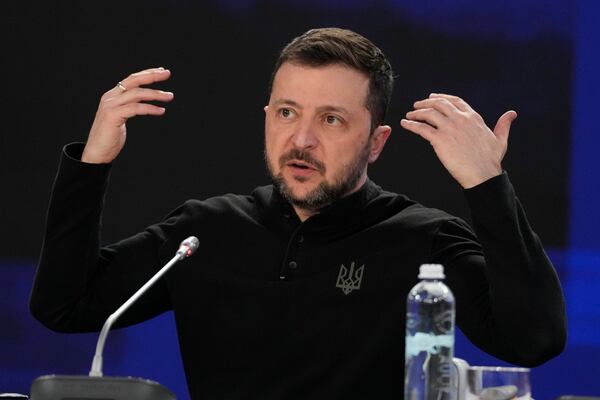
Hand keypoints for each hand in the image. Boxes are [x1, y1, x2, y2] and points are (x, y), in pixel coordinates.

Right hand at [81, 67, 173, 163]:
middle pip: (133, 81)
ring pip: (137, 93)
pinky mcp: (113, 116)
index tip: (161, 71)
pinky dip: (150, 108)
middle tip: (167, 73)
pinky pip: (136, 108)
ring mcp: (111, 106)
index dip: (146, 74)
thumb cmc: (109, 138)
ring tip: (169, 96)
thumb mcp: (120, 117)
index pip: (131, 80)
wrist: (96, 153)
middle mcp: (110, 97)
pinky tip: (161, 111)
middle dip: (151, 75)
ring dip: (155, 94)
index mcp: (112, 96)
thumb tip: (142, 103)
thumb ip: (128, 108)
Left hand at [400, 93, 516, 188]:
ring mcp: (449, 129)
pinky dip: (411, 125)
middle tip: (417, 105)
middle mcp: (461, 119)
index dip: (442, 97)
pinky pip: (421, 128)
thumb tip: (512, 114)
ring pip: (428, 114)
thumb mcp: (500, 139)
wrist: (482, 174)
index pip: (455, 101)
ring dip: (416, 112)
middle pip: (439, 103)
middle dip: (426, 102)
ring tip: (409, 115)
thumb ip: (503, 125)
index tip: (433, 97)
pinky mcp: (439, 140)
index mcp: (473, 118)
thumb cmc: (491, 160)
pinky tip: (405, 124)